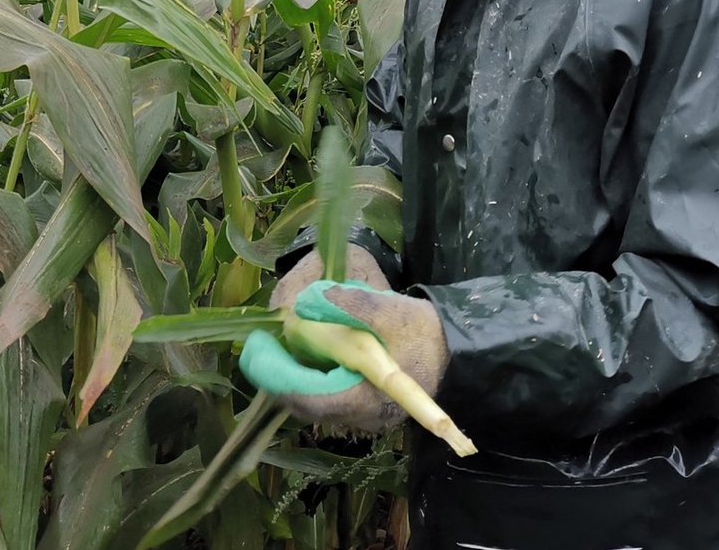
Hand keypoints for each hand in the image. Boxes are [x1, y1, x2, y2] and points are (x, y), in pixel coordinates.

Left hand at [240, 247, 447, 433]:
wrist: (459, 350)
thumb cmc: (426, 333)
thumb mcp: (392, 311)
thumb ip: (350, 304)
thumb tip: (304, 301)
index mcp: (369, 399)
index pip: (311, 400)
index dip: (279, 376)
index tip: (259, 350)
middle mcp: (363, 417)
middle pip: (307, 403)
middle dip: (281, 373)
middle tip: (263, 343)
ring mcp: (364, 416)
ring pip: (315, 402)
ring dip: (293, 375)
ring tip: (279, 344)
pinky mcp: (365, 407)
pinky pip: (327, 397)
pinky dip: (310, 376)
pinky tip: (305, 351)